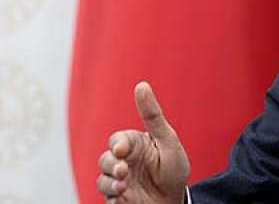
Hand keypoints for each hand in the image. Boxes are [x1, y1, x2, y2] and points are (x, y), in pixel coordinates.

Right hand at [97, 81, 190, 203]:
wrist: (175, 201)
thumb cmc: (173, 169)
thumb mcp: (168, 140)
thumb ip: (153, 115)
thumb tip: (141, 85)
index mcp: (134, 145)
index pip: (118, 140)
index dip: (118, 145)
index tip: (122, 150)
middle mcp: (123, 162)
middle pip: (105, 159)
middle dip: (111, 165)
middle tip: (123, 172)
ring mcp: (119, 181)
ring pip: (102, 179)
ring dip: (110, 183)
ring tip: (123, 187)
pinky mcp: (117, 199)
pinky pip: (106, 197)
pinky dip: (111, 197)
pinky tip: (121, 197)